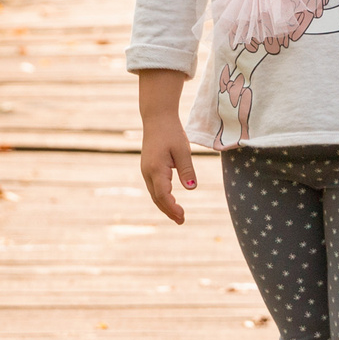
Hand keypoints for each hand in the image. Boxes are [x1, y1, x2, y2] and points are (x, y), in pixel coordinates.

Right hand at [135, 69, 196, 222]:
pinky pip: (154, 188)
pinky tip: (171, 201)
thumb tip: (191, 189)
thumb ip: (187, 170)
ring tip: (178, 216)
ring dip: (165, 206)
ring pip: (154, 194)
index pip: (163, 195)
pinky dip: (162, 197)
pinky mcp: (148, 168)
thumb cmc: (171, 132)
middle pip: (157, 198)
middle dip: (169, 211)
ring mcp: (146, 171)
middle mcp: (147, 172)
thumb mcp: (183, 150)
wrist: (157, 118)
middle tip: (182, 221)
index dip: (172, 208)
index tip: (182, 216)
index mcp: (156, 169)